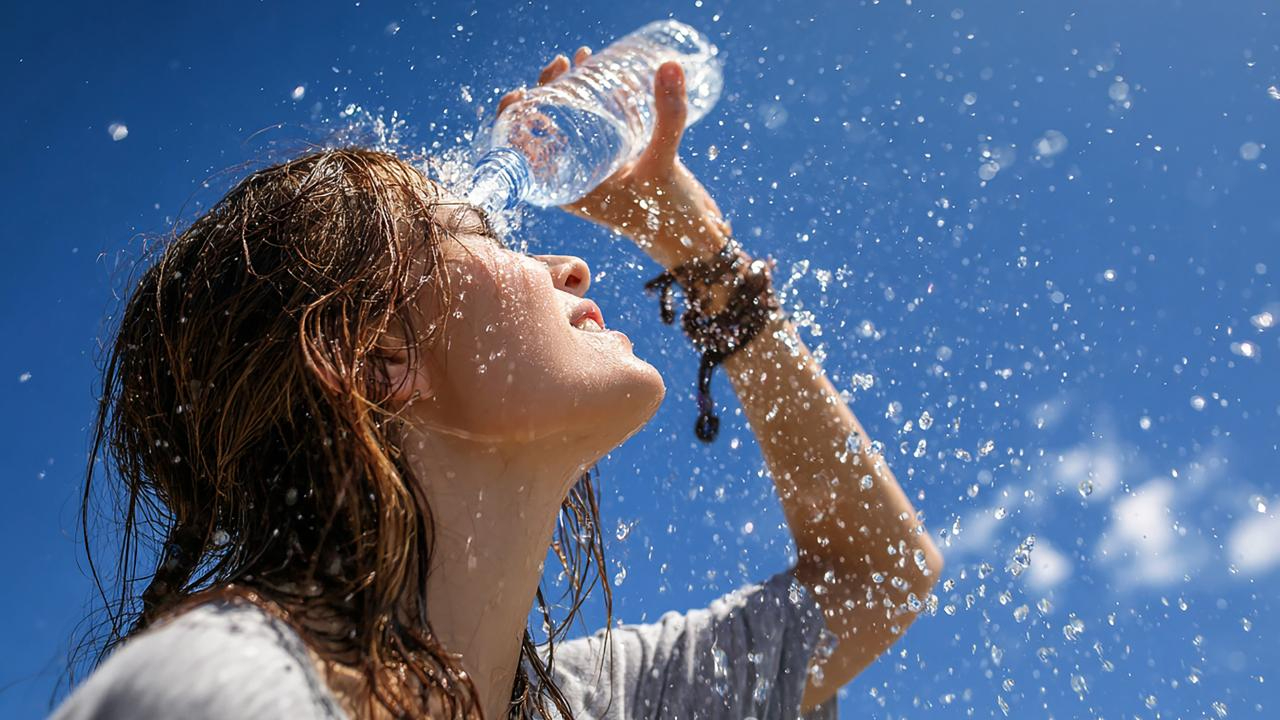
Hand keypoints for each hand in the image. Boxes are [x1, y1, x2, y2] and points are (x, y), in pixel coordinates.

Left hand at [497, 48, 729, 269]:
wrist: (695, 240)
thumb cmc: (670, 216)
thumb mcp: (664, 164)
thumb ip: (669, 116)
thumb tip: (669, 65)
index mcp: (570, 192)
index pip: (526, 154)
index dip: (514, 121)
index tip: (524, 90)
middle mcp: (578, 181)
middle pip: (546, 132)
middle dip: (548, 93)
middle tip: (562, 63)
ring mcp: (597, 170)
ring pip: (571, 126)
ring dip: (570, 92)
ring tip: (579, 59)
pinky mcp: (617, 162)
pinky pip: (596, 127)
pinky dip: (595, 102)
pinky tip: (599, 76)